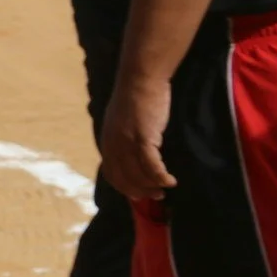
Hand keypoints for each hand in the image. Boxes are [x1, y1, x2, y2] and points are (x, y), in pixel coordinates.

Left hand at [100, 76, 174, 201]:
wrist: (141, 79)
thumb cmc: (136, 99)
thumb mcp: (122, 123)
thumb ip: (123, 139)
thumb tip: (131, 156)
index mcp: (107, 142)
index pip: (112, 174)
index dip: (125, 188)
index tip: (137, 196)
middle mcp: (113, 145)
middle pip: (124, 178)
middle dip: (139, 191)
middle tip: (155, 197)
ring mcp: (126, 142)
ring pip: (138, 174)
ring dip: (152, 186)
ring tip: (164, 189)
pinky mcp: (143, 137)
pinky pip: (151, 165)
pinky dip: (160, 176)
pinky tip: (170, 181)